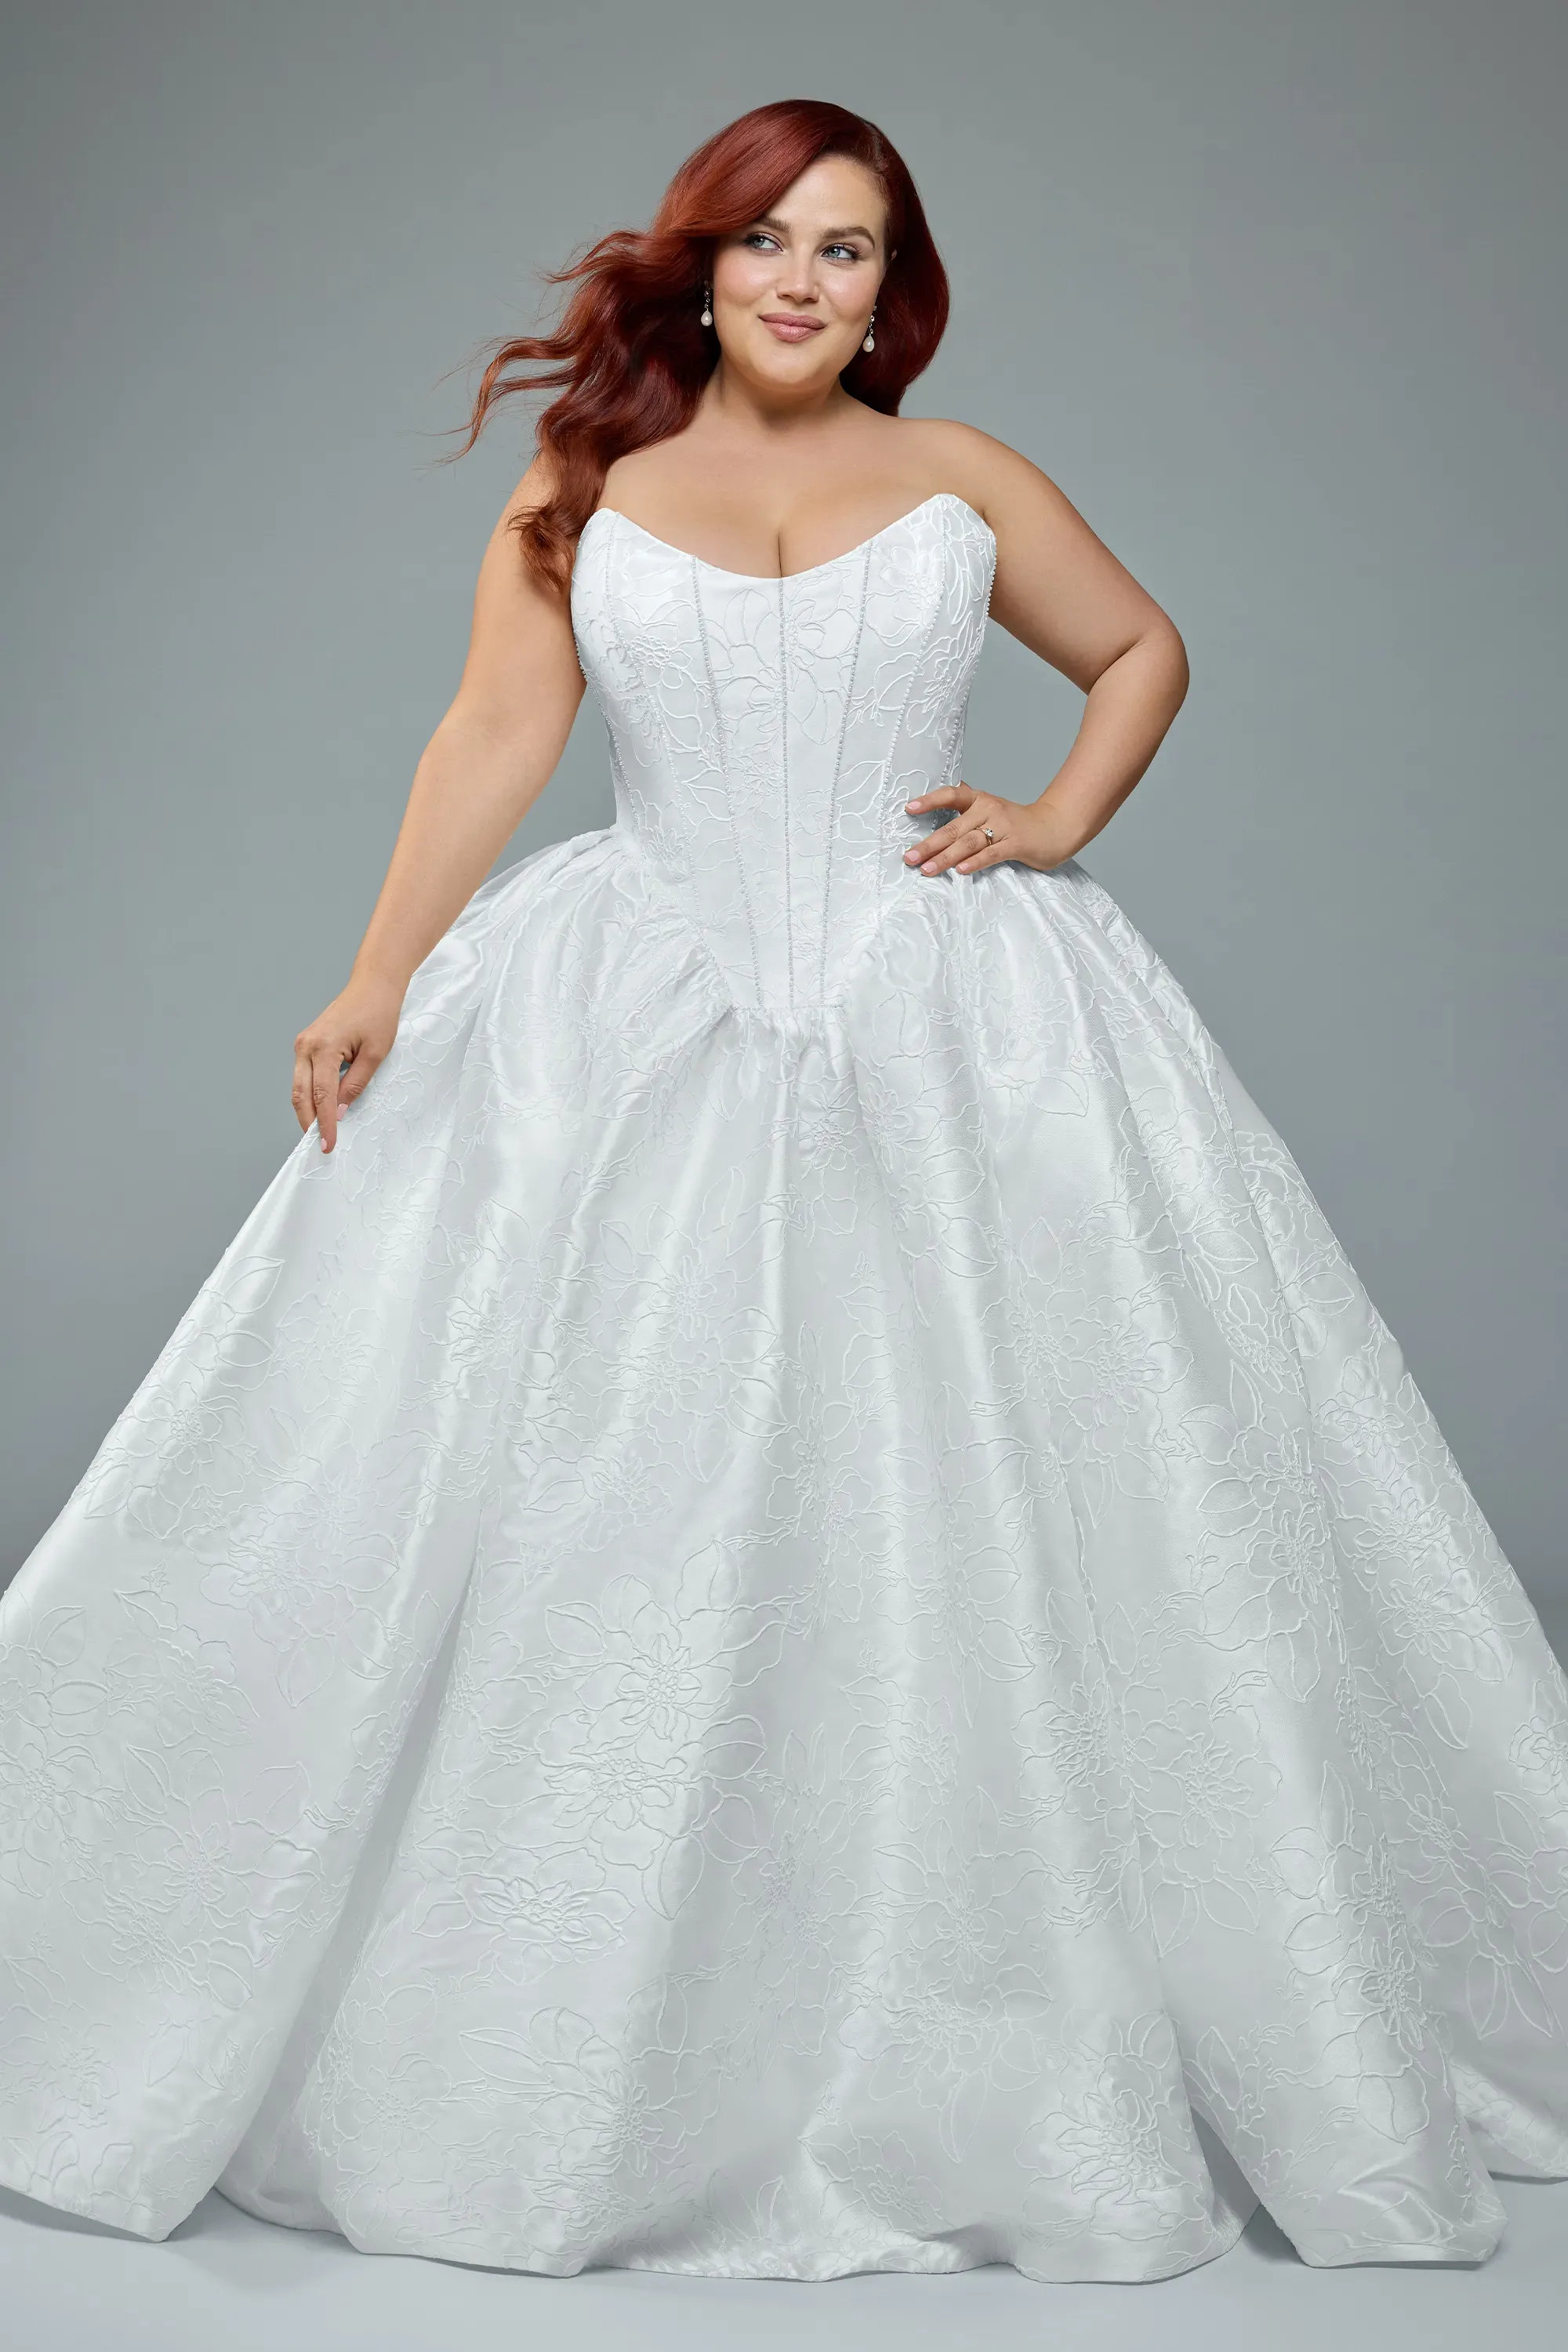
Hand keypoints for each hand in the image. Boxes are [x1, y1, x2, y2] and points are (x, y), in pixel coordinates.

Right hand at [291, 972, 404, 1153]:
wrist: (373, 986)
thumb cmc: (379, 1014)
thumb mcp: (376, 1054)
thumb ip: (355, 1085)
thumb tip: (340, 1111)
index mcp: (323, 1047)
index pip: (322, 1096)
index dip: (325, 1123)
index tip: (329, 1144)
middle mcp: (306, 1046)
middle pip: (301, 1095)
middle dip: (310, 1122)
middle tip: (321, 1145)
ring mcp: (303, 1044)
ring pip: (298, 1087)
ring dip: (307, 1111)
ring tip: (320, 1132)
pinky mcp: (306, 1044)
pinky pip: (303, 1076)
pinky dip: (309, 1095)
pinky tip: (320, 1109)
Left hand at [903, 782, 1083, 877]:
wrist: (1056, 826)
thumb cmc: (1018, 823)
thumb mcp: (991, 811)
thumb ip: (967, 812)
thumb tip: (938, 812)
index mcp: (980, 800)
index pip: (951, 795)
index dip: (929, 801)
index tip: (908, 809)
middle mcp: (989, 810)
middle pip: (953, 828)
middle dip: (929, 844)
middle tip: (909, 857)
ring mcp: (1002, 827)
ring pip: (968, 842)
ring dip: (945, 857)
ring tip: (926, 869)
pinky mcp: (1015, 845)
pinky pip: (991, 854)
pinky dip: (974, 863)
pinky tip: (959, 870)